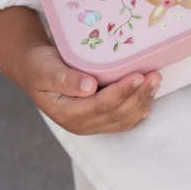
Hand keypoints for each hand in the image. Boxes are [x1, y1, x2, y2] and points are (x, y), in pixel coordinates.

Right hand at [19, 42, 160, 134]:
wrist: (34, 69)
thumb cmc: (39, 65)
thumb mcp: (46, 69)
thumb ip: (66, 79)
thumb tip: (89, 87)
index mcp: (67, 113)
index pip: (101, 105)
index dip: (122, 92)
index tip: (138, 76)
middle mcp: (80, 123)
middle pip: (116, 114)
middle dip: (138, 96)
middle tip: (155, 76)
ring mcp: (89, 123)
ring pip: (122, 119)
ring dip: (142, 102)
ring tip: (156, 82)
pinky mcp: (96, 118)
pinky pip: (120, 120)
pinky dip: (137, 112)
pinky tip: (148, 102)